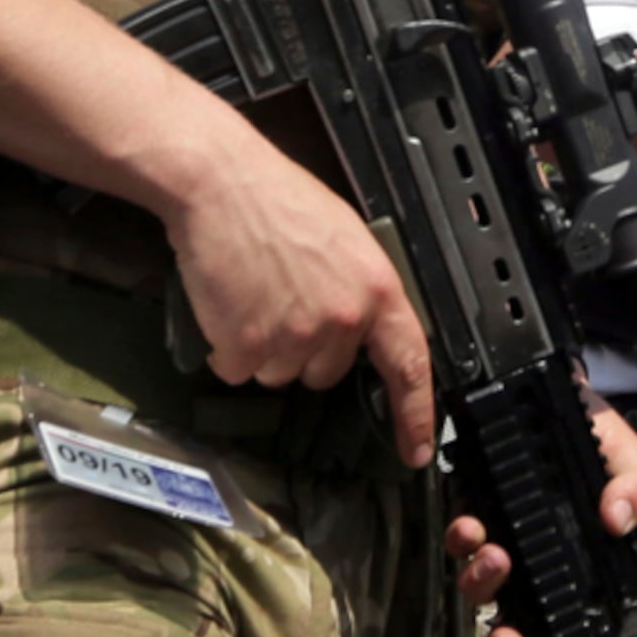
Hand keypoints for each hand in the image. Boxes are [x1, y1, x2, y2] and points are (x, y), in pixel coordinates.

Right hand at [158, 141, 436, 467]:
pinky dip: (228, 348)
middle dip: (303, 350)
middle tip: (281, 298)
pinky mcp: (248, 344)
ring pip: (278, 374)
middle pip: (324, 374)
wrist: (221, 183)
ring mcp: (294, 335)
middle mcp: (342, 320)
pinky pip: (238, 369)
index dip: (415, 414)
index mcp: (377, 291)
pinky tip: (228, 305)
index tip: (415, 452)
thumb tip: (361, 332)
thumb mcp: (347, 240)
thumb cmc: (280, 201)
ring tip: (252, 294)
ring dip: (263, 348)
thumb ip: (361, 292)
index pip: (409, 365)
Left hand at [450, 384, 636, 636]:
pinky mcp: (473, 506)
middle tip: (506, 621)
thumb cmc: (598, 435)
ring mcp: (500, 535)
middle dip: (499, 631)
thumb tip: (618, 521)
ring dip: (480, 577)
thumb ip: (636, 488)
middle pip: (507, 615)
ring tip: (492, 551)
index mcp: (571, 561)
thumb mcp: (630, 460)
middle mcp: (532, 560)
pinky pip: (459, 535)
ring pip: (478, 580)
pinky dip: (461, 537)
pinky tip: (470, 523)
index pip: (550, 620)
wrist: (561, 392)